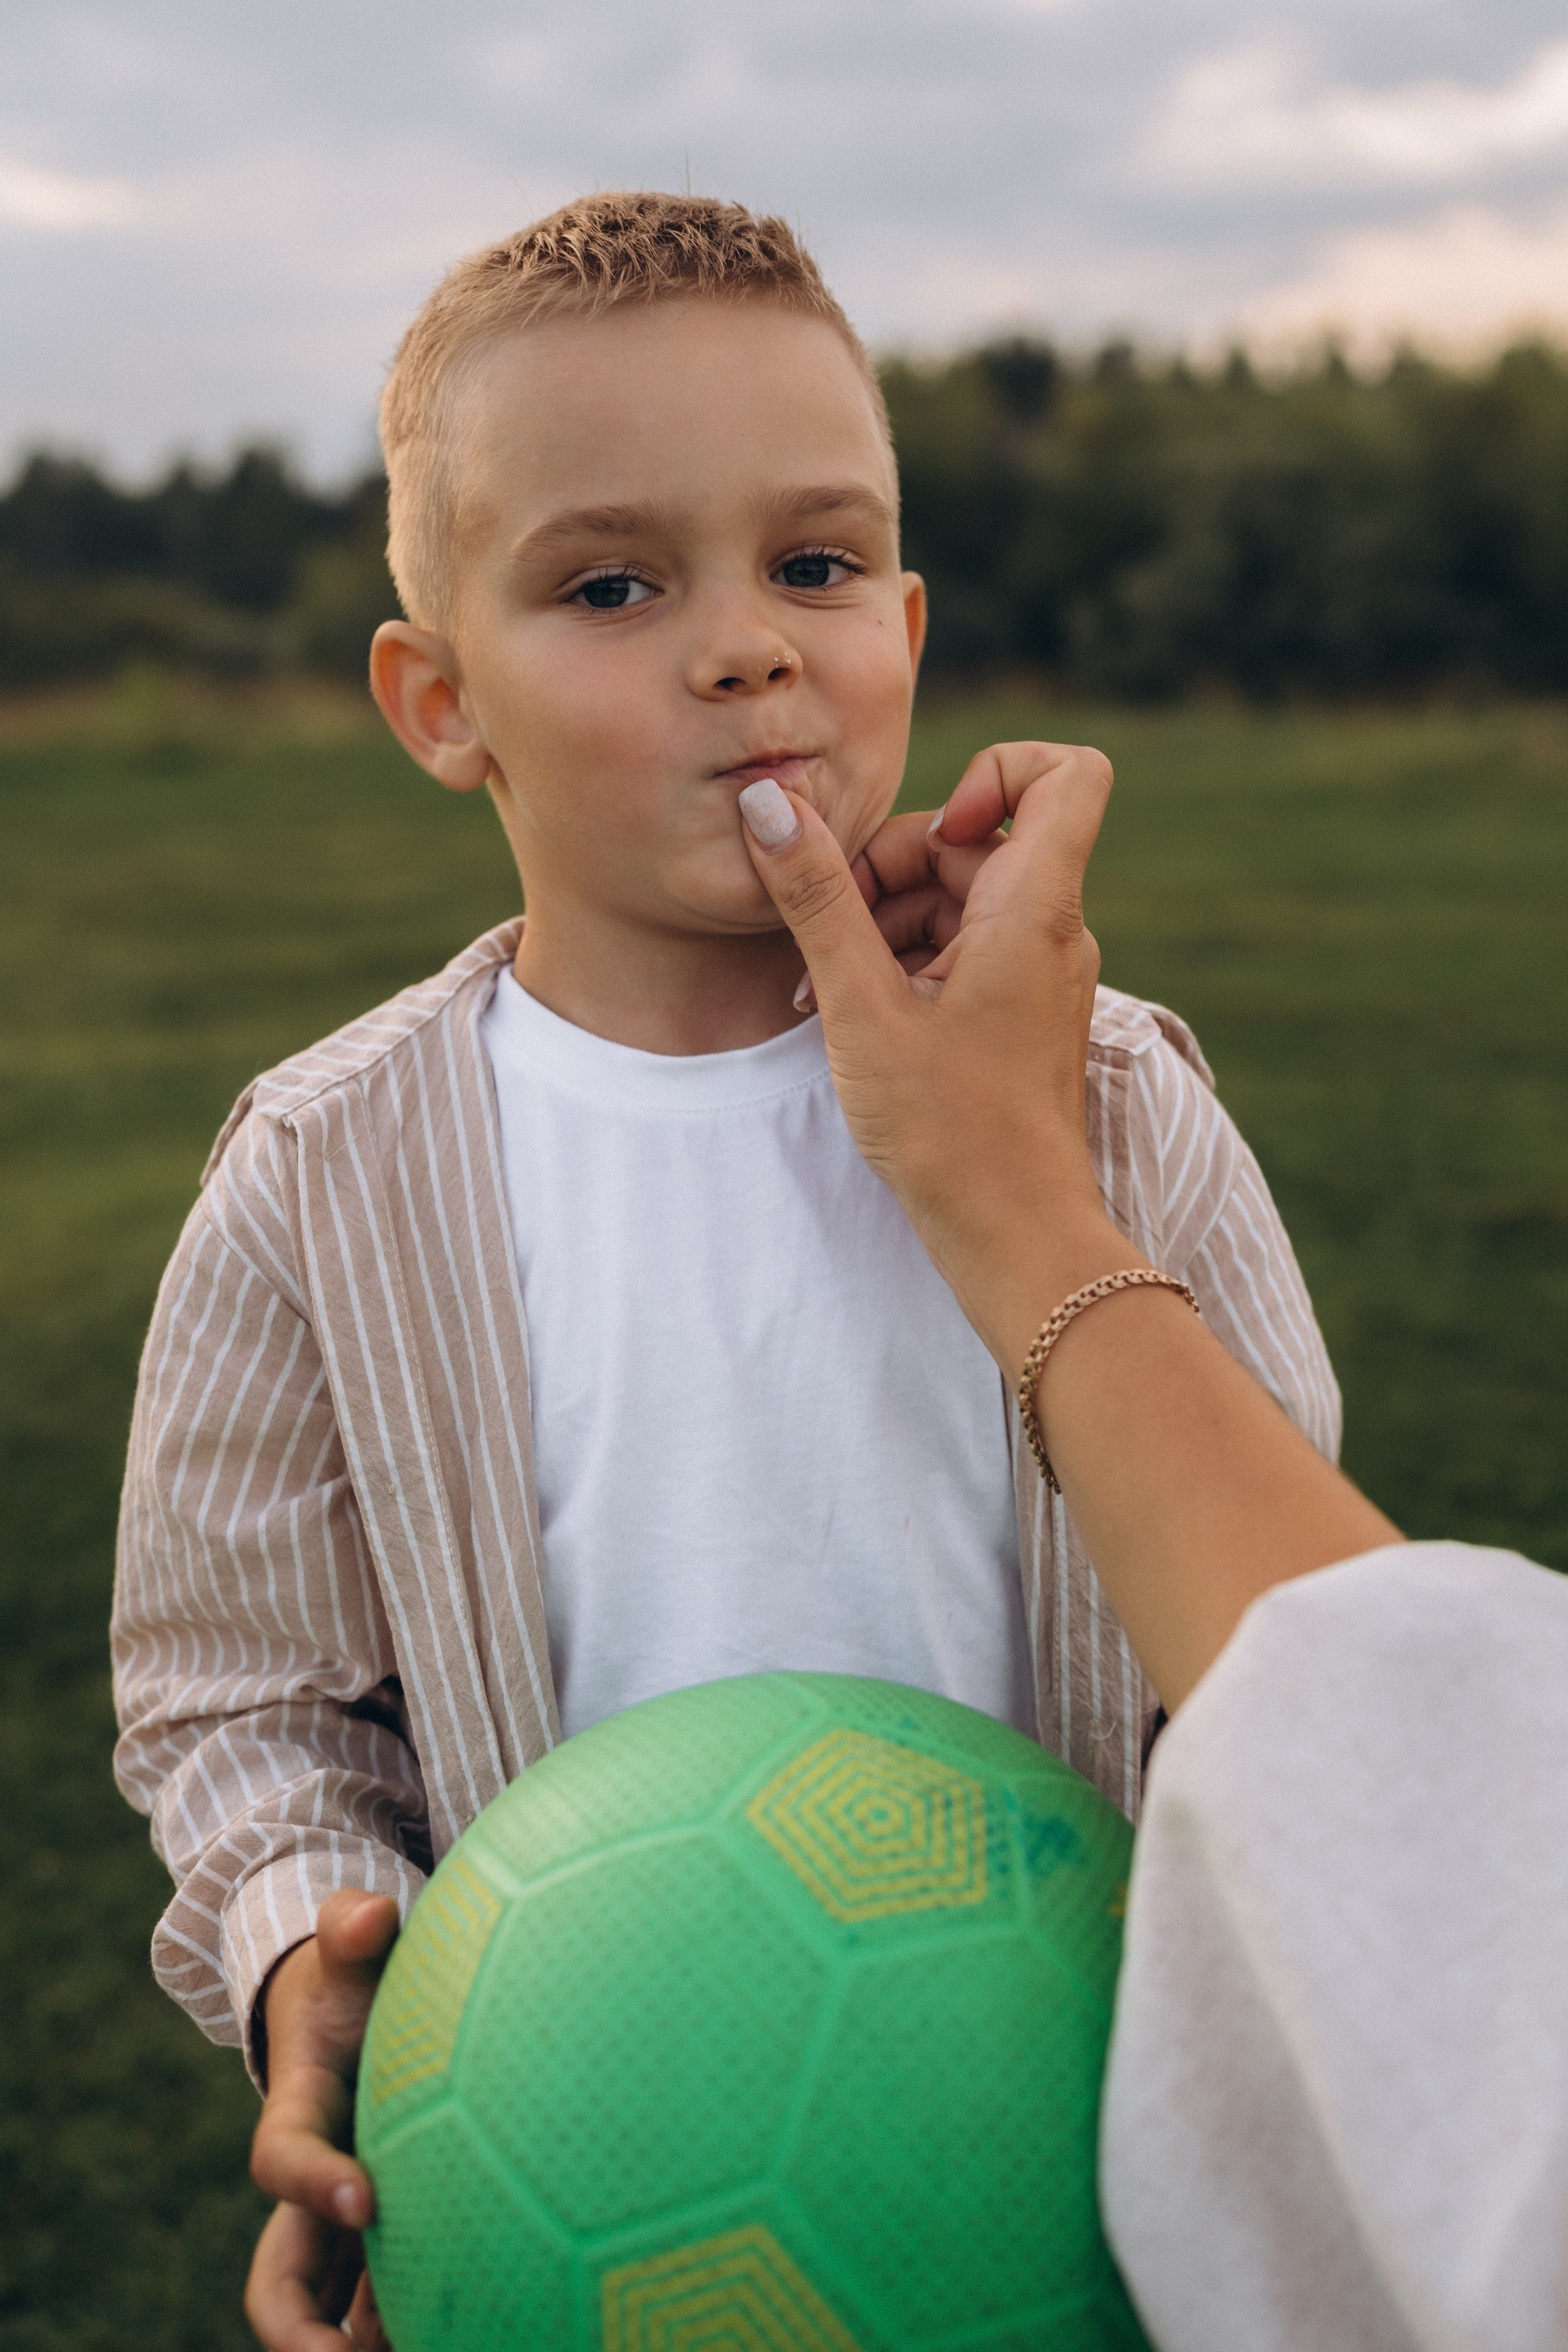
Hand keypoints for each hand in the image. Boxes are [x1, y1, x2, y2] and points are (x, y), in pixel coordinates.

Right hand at [245, 1890, 400, 2351]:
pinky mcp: (386, 2234)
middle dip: (297, 2333)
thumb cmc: (355, 1973)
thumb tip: (372, 1914)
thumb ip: (352, 1928)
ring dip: (364, 2346)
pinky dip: (417, 2325)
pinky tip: (497, 2326)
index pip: (279, 2158)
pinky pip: (391, 2298)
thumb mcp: (350, 1946)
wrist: (350, 2010)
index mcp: (298, 2112)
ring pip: (333, 2309)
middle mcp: (314, 2183)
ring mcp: (345, 2218)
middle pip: (279, 2279)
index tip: (365, 2196)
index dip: (311, 2180)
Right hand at [739, 740, 1397, 1707]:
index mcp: (1035, 908)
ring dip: (880, 925)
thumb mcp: (862, 1007)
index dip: (994, 772)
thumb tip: (770, 805)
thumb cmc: (953, 1132)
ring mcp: (1037, 976)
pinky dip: (902, 967)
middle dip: (889, 870)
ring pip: (958, 900)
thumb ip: (817, 898)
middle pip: (975, 841)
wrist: (1017, 1239)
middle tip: (824, 930)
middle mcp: (1050, 931)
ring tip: (817, 990)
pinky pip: (960, 954)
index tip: (928, 831)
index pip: (1065, 774)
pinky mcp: (1016, 1017)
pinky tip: (844, 1016)